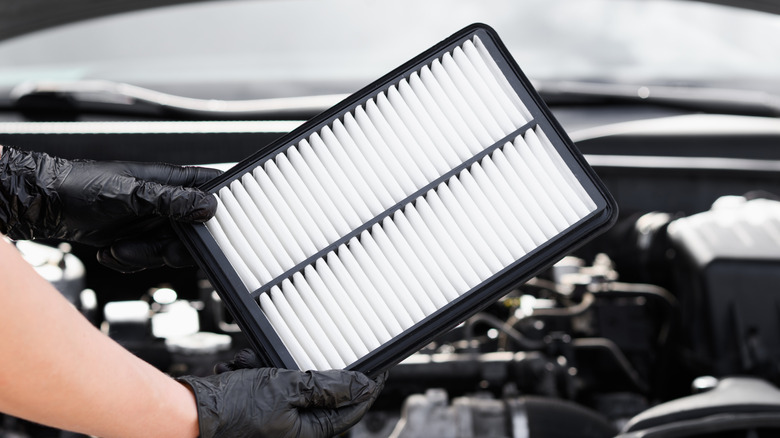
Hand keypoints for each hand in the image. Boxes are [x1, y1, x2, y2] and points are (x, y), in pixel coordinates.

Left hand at [0, 146, 220, 271]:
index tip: (207, 231)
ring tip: (120, 248)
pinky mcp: (135, 240)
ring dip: (144, 256)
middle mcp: (165, 202)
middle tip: (157, 248)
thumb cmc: (79, 186)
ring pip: (168, 251)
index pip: (211, 192)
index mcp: (171, 181)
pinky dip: (129, 262)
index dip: (217, 212)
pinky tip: (111, 251)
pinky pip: (147, 261)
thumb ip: (172, 201)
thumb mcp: (130, 194)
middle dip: (173, 247)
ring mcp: (150, 222)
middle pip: (193, 233)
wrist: (41, 205)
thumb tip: (209, 206)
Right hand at [177, 367, 383, 437]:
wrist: (189, 414)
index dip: (366, 386)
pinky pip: (270, 387)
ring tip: (253, 364)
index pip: (352, 410)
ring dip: (274, 368)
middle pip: (319, 396)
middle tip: (291, 357)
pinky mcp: (261, 412)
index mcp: (309, 434)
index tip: (378, 367)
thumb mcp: (287, 388)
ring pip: (291, 386)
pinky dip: (258, 373)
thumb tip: (362, 385)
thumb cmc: (232, 408)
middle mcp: (295, 433)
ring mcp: (278, 423)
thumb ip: (327, 387)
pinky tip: (242, 368)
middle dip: (306, 371)